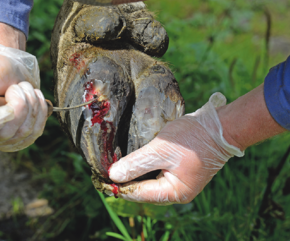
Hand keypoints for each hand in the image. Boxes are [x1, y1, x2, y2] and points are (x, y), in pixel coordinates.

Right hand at [0, 43, 47, 151]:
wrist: (9, 73)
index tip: (9, 103)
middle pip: (7, 134)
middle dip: (21, 106)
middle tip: (20, 86)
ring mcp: (4, 140)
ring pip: (26, 132)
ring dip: (32, 105)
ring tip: (26, 88)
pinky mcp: (22, 138)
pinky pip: (37, 130)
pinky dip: (41, 111)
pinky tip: (35, 97)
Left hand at [109, 93, 243, 203]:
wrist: (219, 127)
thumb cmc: (192, 139)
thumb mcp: (160, 150)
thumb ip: (136, 163)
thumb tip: (114, 176)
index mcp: (174, 192)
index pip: (138, 193)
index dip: (119, 187)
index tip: (101, 178)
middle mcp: (176, 192)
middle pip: (143, 190)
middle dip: (125, 181)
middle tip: (105, 171)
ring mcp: (179, 182)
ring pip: (149, 182)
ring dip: (134, 174)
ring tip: (116, 165)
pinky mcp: (179, 171)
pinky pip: (156, 173)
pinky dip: (144, 168)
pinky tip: (133, 160)